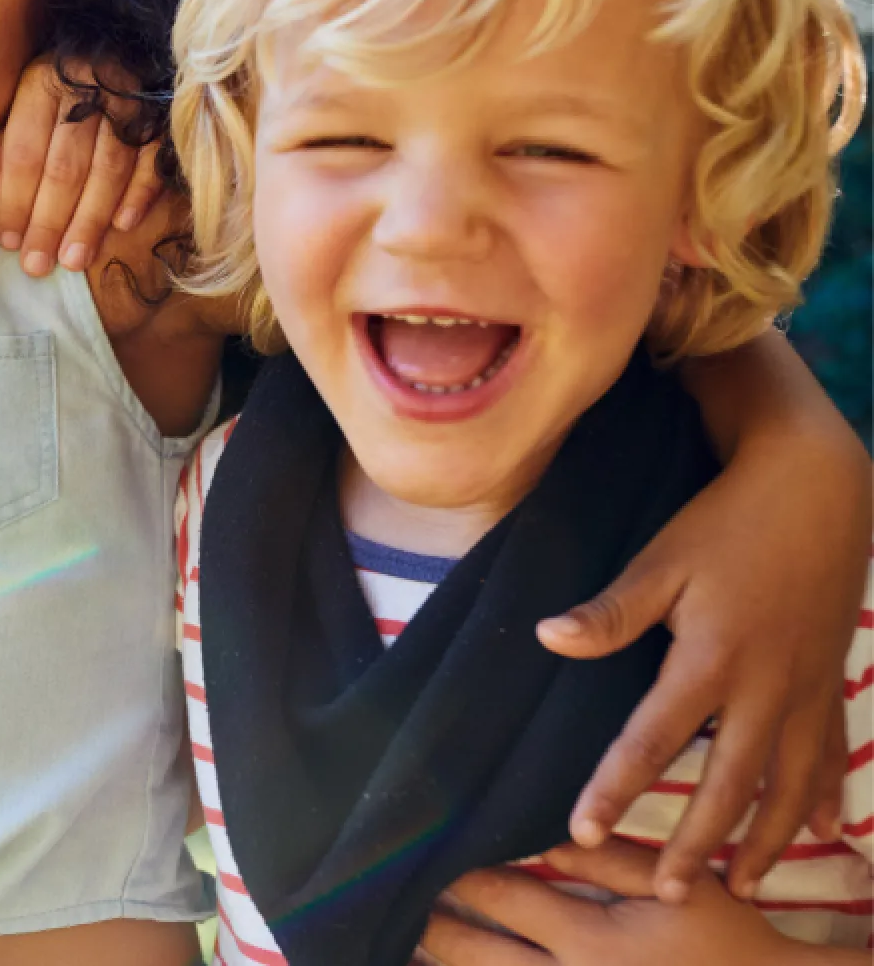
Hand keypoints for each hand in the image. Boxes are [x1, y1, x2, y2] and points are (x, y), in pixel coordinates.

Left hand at [0, 57, 164, 275]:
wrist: (128, 37)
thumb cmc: (65, 77)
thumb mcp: (24, 96)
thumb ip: (4, 142)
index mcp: (45, 84)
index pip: (26, 152)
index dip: (16, 199)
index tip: (9, 241)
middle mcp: (88, 93)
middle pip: (66, 167)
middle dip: (50, 220)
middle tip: (38, 265)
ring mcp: (131, 104)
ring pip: (108, 170)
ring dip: (90, 220)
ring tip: (74, 260)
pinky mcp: (164, 115)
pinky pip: (152, 159)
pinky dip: (139, 193)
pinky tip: (123, 226)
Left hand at [419, 840, 838, 964]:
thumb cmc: (728, 943)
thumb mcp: (678, 887)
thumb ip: (610, 858)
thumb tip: (548, 837)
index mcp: (589, 941)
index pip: (502, 899)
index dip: (460, 878)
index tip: (427, 857)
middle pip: (476, 956)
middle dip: (432, 930)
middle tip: (394, 907)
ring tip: (405, 951)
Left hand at [535, 335, 869, 900]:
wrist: (819, 490)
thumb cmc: (728, 523)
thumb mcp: (662, 560)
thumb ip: (610, 611)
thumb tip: (549, 637)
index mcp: (710, 659)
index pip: (650, 739)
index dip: (614, 787)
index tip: (580, 830)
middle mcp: (764, 687)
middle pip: (728, 783)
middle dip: (697, 842)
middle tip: (665, 892)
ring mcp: (806, 690)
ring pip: (789, 784)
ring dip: (766, 838)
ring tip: (742, 886)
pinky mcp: (831, 681)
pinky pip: (832, 754)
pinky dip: (827, 796)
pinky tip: (826, 832)